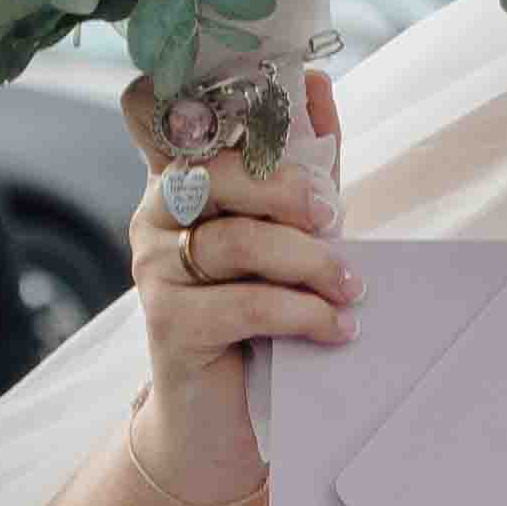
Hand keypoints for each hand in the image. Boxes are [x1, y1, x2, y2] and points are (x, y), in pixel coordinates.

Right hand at [120, 68, 352, 505]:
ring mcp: (153, 269)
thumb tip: (319, 85)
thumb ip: (305, 163)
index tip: (270, 101)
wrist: (223, 420)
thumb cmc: (261, 314)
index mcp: (179, 178)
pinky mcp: (167, 324)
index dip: (202, 97)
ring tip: (353, 286)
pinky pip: (243, 303)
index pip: (160, 112)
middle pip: (214, 173)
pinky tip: (338, 327)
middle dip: (287, 190)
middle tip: (336, 218)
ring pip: (236, 242)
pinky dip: (302, 313)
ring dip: (310, 262)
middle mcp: (155, 215)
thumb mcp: (292, 231)